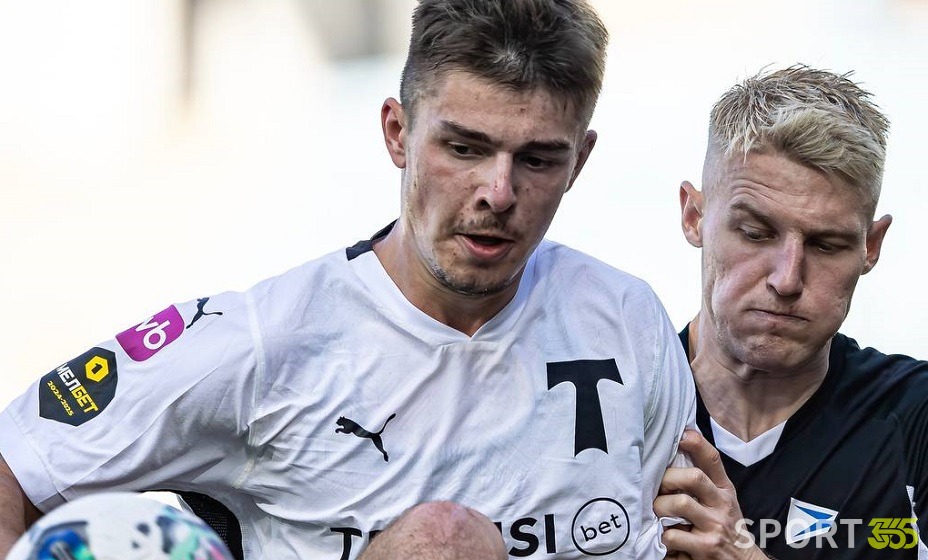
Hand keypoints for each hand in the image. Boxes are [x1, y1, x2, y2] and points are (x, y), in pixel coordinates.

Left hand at [654, 430, 767, 559]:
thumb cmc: (724, 527)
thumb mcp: (721, 501)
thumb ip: (704, 481)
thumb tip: (677, 450)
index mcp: (724, 490)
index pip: (713, 460)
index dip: (697, 444)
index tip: (682, 436)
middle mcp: (721, 505)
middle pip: (693, 477)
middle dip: (668, 479)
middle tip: (659, 489)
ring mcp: (714, 527)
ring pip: (679, 503)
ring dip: (660, 507)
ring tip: (658, 513)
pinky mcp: (705, 547)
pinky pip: (672, 535)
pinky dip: (663, 537)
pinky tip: (666, 538)